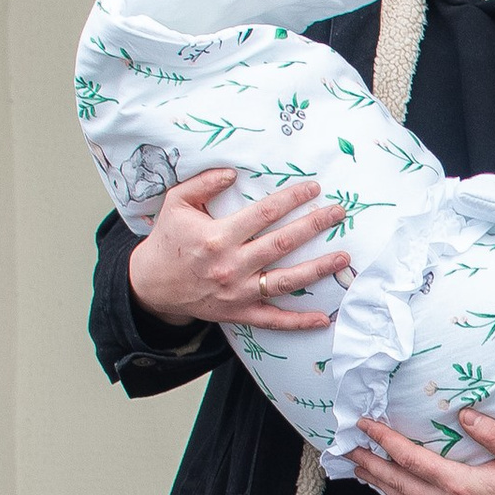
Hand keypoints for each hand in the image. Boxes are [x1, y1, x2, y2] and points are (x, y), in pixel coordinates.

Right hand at [128, 171, 349, 333]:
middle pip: (282, 243)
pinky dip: (299, 322)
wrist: (151, 285)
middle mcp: (230, 265)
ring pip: (285, 281)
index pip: (263, 213)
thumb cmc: (168, 240)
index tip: (314, 188)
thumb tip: (233, 172)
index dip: (291, 199)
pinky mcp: (238, 313)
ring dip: (317, 269)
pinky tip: (324, 319)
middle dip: (313, 225)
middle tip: (339, 213)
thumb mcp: (176, 203)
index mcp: (217, 236)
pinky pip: (273, 320)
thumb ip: (203, 183)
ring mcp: (237, 292)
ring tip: (344, 257)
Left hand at [344, 409, 494, 494]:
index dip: (386, 442)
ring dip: (380, 483)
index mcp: (462, 486)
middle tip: (347, 450)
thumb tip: (463, 414)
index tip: (366, 426)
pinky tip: (394, 491)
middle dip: (370, 465)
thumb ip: (493, 434)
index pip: (413, 461)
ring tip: (360, 469)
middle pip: (399, 484)